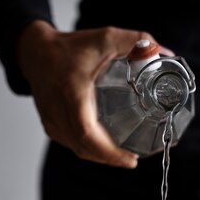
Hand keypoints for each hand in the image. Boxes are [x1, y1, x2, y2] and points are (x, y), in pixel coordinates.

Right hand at [16, 22, 158, 167]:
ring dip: (101, 156)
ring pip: (79, 150)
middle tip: (131, 161)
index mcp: (72, 95)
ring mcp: (53, 123)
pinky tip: (104, 147)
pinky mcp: (51, 127)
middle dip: (110, 159)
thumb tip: (164, 53)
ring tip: (121, 157)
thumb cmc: (69, 48)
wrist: (36, 53)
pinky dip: (89, 149)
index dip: (109, 152)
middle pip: (85, 148)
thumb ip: (136, 41)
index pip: (88, 134)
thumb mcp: (105, 38)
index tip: (129, 160)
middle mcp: (59, 113)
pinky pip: (72, 144)